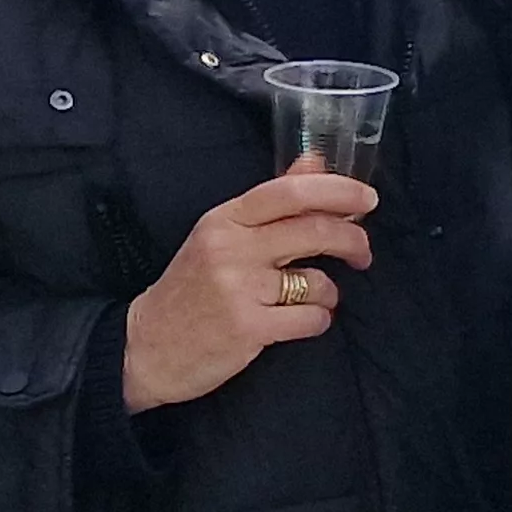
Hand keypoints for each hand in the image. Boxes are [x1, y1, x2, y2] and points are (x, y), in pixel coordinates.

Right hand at [122, 171, 376, 411]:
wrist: (143, 348)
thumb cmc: (190, 289)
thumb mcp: (220, 235)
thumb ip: (270, 202)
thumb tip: (316, 162)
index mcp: (225, 219)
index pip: (290, 191)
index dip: (338, 191)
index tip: (367, 199)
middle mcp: (230, 248)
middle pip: (314, 230)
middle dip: (353, 240)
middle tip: (362, 253)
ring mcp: (238, 289)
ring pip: (318, 280)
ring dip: (329, 291)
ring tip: (314, 298)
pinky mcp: (247, 328)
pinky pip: (311, 318)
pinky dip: (317, 320)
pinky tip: (301, 322)